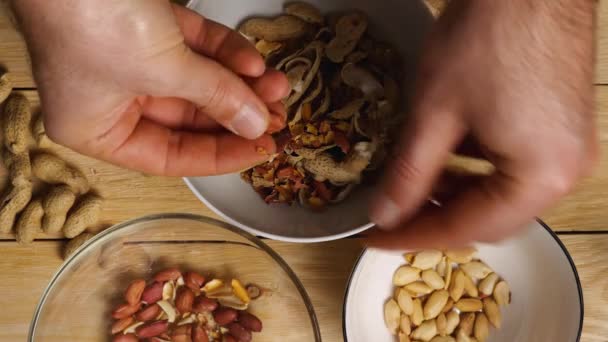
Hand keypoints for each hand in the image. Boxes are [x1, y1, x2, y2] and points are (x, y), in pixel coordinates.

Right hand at [12, 0, 288, 175]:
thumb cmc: (88, 15)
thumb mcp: (162, 70)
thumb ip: (214, 97)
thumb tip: (255, 124)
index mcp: (97, 129)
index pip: (170, 157)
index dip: (221, 156)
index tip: (261, 149)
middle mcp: (111, 99)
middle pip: (189, 119)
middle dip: (237, 114)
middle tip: (276, 117)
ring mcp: (128, 61)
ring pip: (196, 82)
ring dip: (239, 83)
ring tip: (278, 87)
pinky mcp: (146, 26)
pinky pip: (193, 47)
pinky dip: (224, 52)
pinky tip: (254, 61)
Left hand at [368, 0, 597, 247]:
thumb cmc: (484, 38)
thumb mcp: (435, 113)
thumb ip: (408, 173)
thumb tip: (384, 216)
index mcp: (540, 177)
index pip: (466, 228)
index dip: (413, 237)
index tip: (373, 239)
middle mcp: (564, 173)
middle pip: (489, 219)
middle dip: (435, 217)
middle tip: (389, 213)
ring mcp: (568, 150)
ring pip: (500, 195)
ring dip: (453, 195)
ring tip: (410, 184)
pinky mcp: (561, 130)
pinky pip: (513, 170)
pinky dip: (474, 171)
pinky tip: (443, 157)